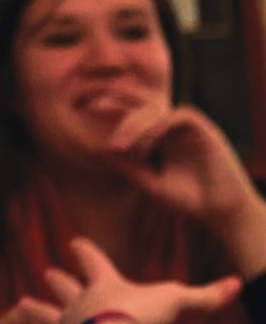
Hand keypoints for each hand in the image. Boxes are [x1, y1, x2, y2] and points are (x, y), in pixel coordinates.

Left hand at [42, 236, 241, 323]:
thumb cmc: (140, 318)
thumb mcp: (176, 301)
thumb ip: (203, 296)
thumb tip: (237, 284)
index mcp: (104, 286)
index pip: (93, 261)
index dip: (86, 252)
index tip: (75, 242)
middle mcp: (78, 304)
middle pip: (64, 288)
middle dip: (58, 281)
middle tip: (46, 273)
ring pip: (43, 318)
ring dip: (34, 313)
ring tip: (20, 307)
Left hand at [102, 100, 258, 235]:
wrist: (220, 212)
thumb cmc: (188, 201)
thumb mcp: (152, 185)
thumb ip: (131, 169)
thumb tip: (103, 153)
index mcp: (160, 140)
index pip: (135, 123)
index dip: (120, 130)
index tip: (109, 149)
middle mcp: (173, 131)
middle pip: (143, 113)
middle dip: (126, 127)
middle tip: (116, 146)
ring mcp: (188, 129)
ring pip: (159, 111)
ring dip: (139, 124)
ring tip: (127, 144)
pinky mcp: (205, 129)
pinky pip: (181, 116)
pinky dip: (163, 122)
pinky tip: (151, 136)